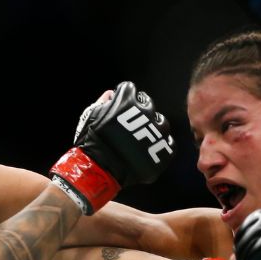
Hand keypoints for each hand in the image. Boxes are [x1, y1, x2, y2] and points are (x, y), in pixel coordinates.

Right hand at [50, 81, 173, 213]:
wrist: (100, 170)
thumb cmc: (93, 142)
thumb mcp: (92, 116)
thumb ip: (103, 102)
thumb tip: (111, 94)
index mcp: (127, 100)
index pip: (129, 90)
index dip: (122, 98)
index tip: (119, 107)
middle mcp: (146, 112)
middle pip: (147, 104)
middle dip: (139, 111)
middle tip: (130, 125)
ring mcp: (157, 131)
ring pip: (161, 123)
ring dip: (152, 127)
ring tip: (141, 138)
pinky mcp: (164, 150)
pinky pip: (169, 143)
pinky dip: (161, 145)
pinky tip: (149, 150)